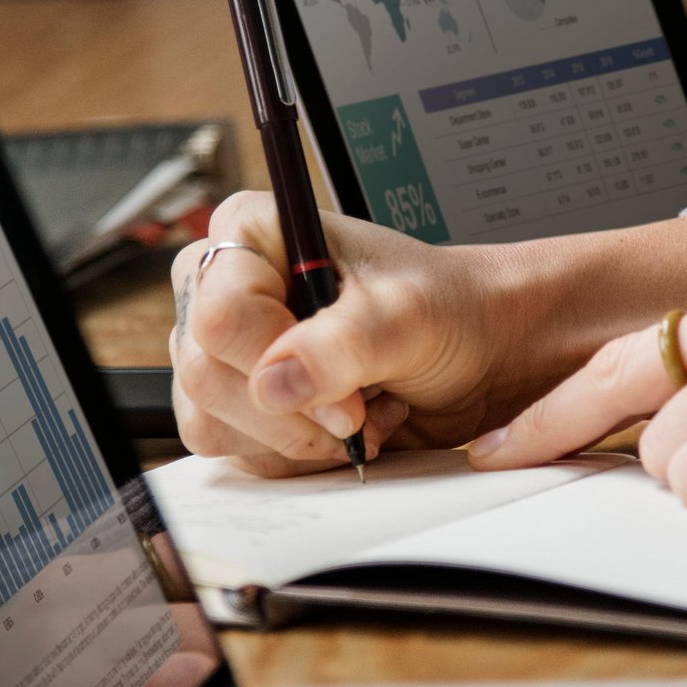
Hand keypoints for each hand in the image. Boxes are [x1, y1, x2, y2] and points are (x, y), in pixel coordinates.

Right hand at [170, 192, 686, 476]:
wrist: (481, 352)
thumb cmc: (450, 310)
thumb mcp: (408, 316)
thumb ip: (344, 344)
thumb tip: (276, 382)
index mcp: (253, 233)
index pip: (221, 314)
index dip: (278, 364)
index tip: (346, 392)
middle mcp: (227, 286)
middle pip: (206, 374)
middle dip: (290, 412)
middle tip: (359, 412)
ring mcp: (230, 349)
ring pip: (211, 419)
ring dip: (293, 437)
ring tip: (360, 411)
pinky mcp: (243, 401)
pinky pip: (235, 448)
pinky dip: (294, 453)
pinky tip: (344, 427)